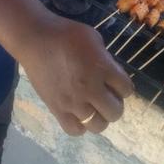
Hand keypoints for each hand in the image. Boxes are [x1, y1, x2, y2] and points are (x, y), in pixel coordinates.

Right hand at [17, 12, 133, 135]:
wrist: (36, 39)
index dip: (124, 86)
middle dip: (115, 104)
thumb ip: (105, 59)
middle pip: (115, 112)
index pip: (126, 89)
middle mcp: (90, 88)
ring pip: (98, 125)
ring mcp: (73, 102)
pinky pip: (75, 130)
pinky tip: (79, 113)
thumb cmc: (67, 33)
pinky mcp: (57, 110)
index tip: (116, 83)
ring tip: (94, 106)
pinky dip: (81, 125)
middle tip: (107, 95)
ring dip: (100, 116)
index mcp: (102, 68)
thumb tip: (109, 72)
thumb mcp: (95, 39)